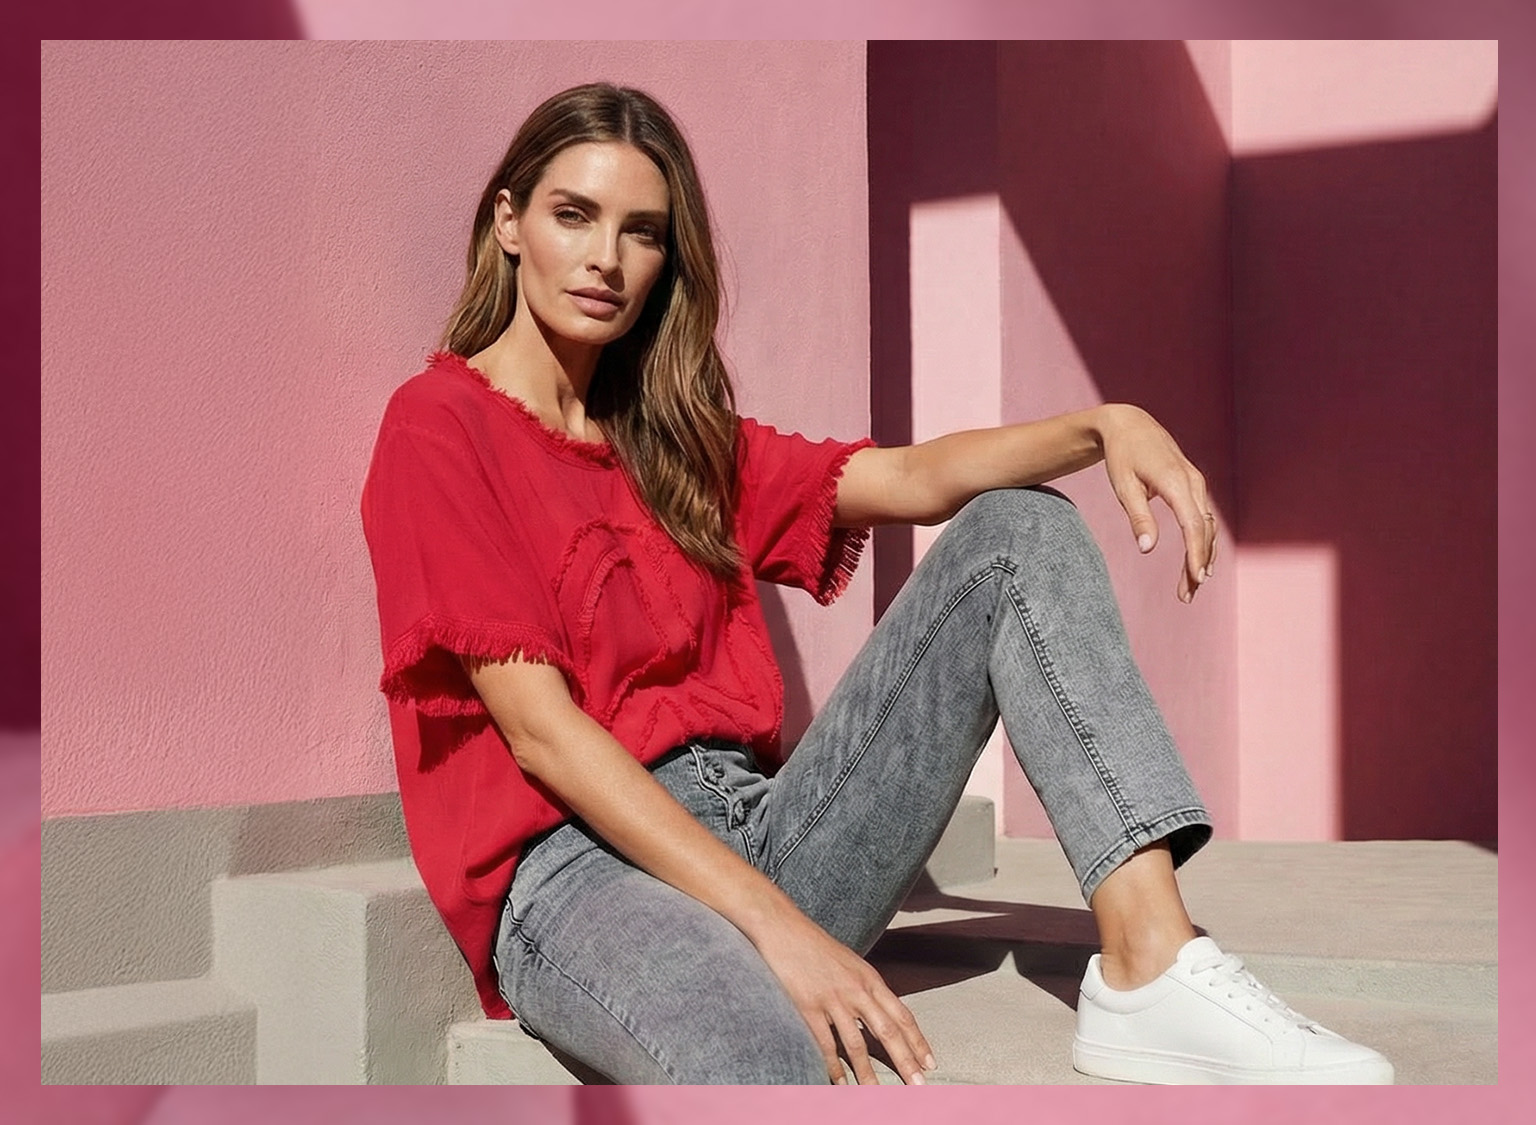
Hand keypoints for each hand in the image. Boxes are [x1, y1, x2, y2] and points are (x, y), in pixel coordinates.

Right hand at [752, 911, 933, 1084]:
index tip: (930, 1063)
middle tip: (918, 1084)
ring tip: (876, 1094)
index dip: (918, 1041)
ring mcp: (833, 999)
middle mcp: (857, 990)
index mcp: (870, 979)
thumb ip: (867, 988)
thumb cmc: (816, 946)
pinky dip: (833, 1066)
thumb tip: (883, 1012)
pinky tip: (839, 1082)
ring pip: (857, 1043)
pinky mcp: (809, 1006)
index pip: (902, 1015)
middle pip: (888, 1031)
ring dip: (868, 1073)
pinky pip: (825, 1043)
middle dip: (905, 1060)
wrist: (784, 927)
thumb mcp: (851, 963)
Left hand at [1097, 403, 1216, 602]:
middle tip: (1186, 595)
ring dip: (1203, 557)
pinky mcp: (1194, 486)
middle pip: (1204, 531)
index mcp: (1176, 482)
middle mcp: (1193, 483)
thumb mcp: (1124, 486)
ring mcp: (1197, 484)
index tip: (1195, 579)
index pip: (1193, 525)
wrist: (1130, 425)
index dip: (1196, 554)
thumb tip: (1147, 549)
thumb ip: (1138, 517)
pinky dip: (1202, 542)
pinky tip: (1196, 564)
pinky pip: (1203, 518)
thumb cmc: (1122, 456)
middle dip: (1198, 564)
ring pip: (1207, 527)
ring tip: (1190, 587)